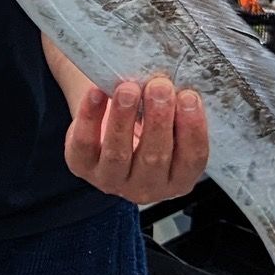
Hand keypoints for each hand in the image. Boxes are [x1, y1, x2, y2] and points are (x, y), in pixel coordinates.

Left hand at [65, 74, 208, 204]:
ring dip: (124, 118)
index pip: (192, 160)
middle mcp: (147, 188)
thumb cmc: (148, 121)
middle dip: (159, 119)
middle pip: (155, 158)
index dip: (193, 128)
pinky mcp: (82, 167)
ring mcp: (112, 181)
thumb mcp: (169, 122)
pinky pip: (84, 143)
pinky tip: (96, 92)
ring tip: (128, 89)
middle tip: (160, 87)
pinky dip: (90, 116)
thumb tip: (175, 86)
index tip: (189, 96)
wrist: (109, 123)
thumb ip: (175, 112)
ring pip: (118, 154)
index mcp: (178, 180)